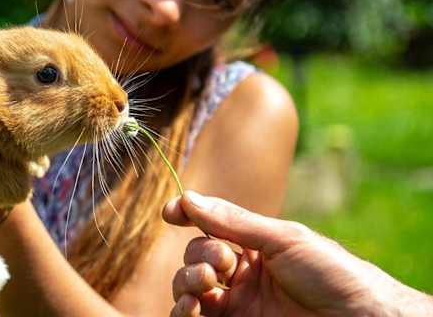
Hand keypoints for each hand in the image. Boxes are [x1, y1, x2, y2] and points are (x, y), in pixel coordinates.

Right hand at [164, 190, 431, 316]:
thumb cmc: (332, 273)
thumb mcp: (283, 239)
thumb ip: (233, 222)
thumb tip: (189, 197)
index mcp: (254, 246)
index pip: (209, 226)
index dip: (187, 216)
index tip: (171, 213)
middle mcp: (241, 273)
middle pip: (194, 255)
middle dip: (199, 254)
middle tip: (224, 262)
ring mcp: (236, 303)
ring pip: (188, 287)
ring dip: (186, 281)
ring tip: (207, 283)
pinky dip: (182, 311)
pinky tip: (191, 307)